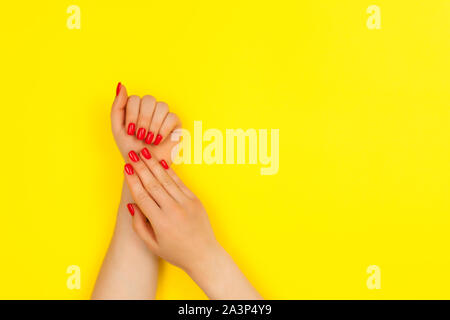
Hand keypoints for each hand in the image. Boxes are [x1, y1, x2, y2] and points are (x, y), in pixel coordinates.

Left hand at [111, 83, 180, 164]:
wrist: (143, 165)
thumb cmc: (130, 148)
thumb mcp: (117, 128)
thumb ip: (117, 106)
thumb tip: (121, 85)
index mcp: (136, 107)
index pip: (135, 98)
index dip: (132, 115)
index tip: (130, 131)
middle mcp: (150, 108)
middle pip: (149, 100)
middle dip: (142, 120)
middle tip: (140, 136)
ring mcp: (164, 115)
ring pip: (162, 106)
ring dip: (153, 126)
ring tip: (149, 139)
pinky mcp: (175, 124)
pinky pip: (172, 117)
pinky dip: (163, 130)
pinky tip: (158, 140)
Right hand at [124, 148, 218, 272]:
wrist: (204, 254)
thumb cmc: (176, 252)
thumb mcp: (152, 245)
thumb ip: (139, 225)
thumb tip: (131, 205)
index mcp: (161, 223)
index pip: (142, 197)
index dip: (133, 181)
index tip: (126, 168)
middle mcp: (174, 210)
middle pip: (153, 184)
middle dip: (141, 167)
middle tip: (131, 154)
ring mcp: (186, 203)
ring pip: (166, 180)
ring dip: (154, 164)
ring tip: (144, 152)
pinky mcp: (195, 200)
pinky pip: (179, 182)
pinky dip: (169, 171)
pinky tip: (161, 161)